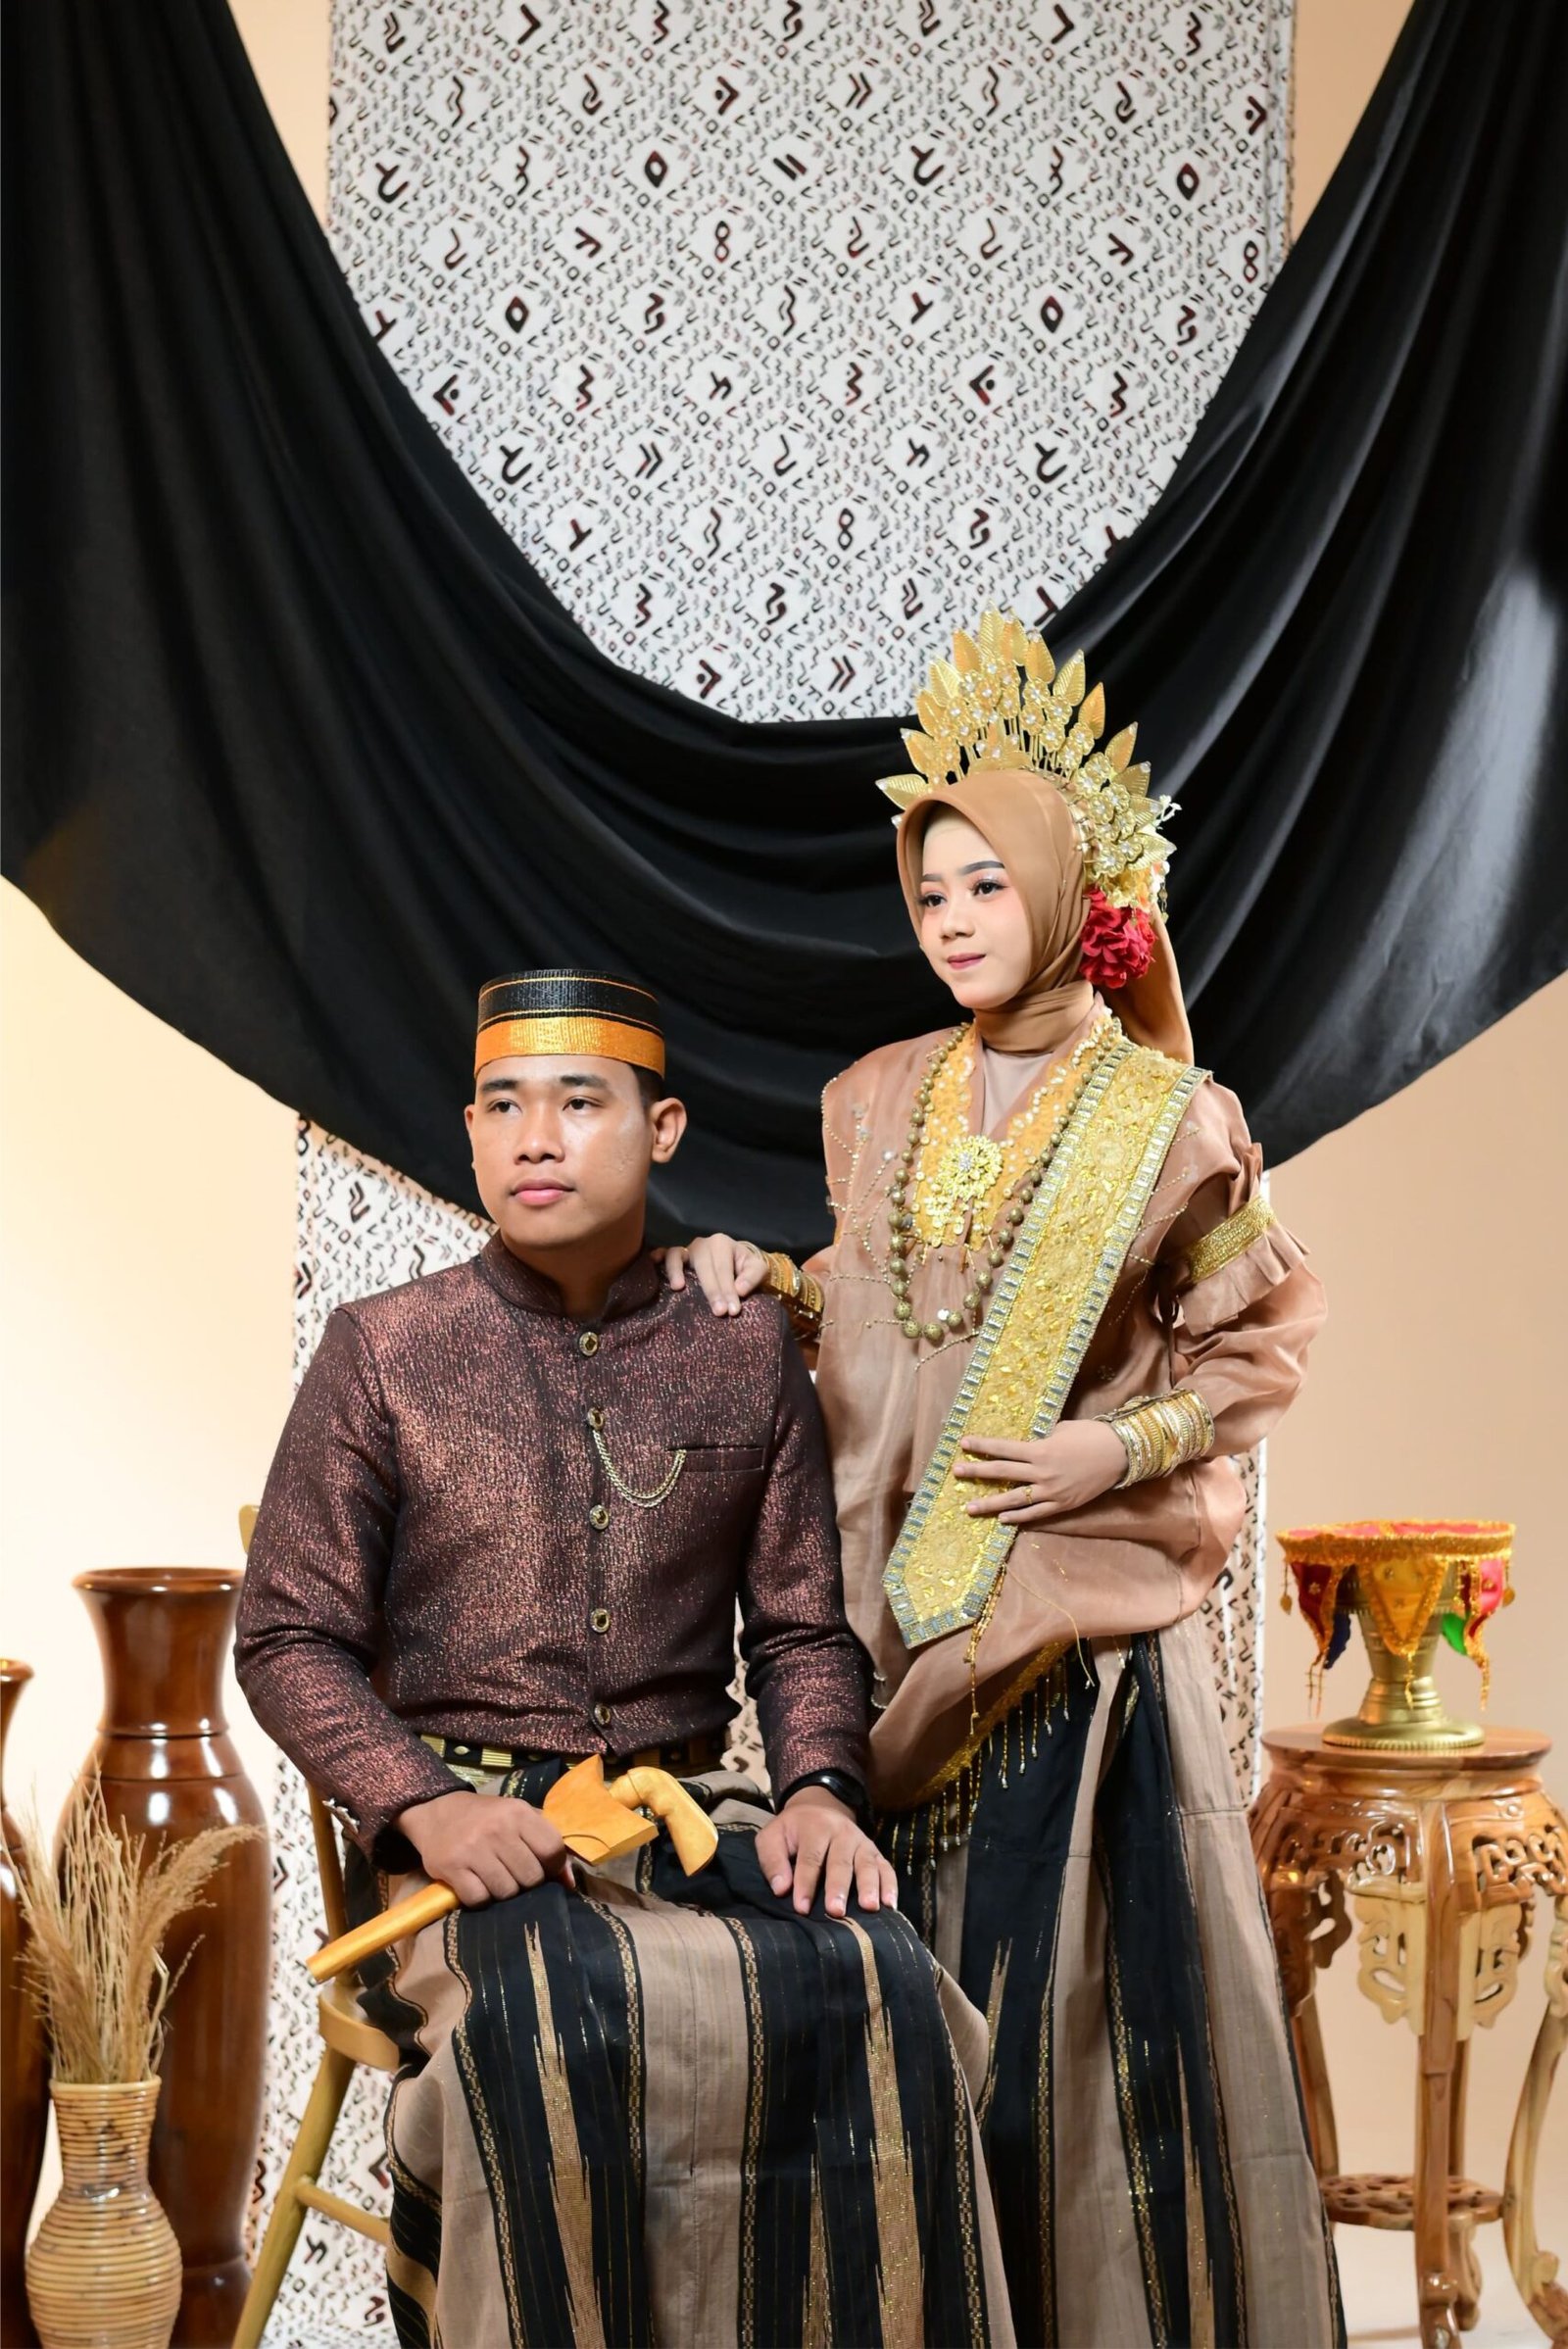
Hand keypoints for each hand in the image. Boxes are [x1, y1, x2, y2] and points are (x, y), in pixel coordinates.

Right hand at [396, 1789, 574, 1906]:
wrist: (437, 1812)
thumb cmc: (487, 1818)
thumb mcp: (519, 1817)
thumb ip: (546, 1841)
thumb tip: (569, 1882)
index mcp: (518, 1812)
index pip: (553, 1850)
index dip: (553, 1867)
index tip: (543, 1869)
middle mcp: (497, 1828)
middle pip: (531, 1877)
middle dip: (527, 1883)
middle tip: (514, 1874)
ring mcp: (473, 1848)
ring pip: (506, 1892)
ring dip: (503, 1892)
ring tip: (495, 1879)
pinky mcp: (451, 1867)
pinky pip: (479, 1899)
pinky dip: (481, 1898)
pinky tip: (476, 1884)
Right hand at [655, 1233, 770, 1316]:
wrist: (735, 1261)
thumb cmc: (744, 1268)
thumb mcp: (757, 1269)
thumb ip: (753, 1277)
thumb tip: (740, 1290)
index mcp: (722, 1244)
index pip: (724, 1269)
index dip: (728, 1290)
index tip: (732, 1311)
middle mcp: (703, 1243)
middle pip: (704, 1266)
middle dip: (711, 1290)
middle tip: (718, 1313)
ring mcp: (687, 1249)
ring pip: (678, 1255)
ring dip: (676, 1270)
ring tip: (678, 1289)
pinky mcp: (676, 1256)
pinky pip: (664, 1253)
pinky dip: (657, 1257)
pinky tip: (652, 1263)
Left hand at [754, 1786, 897, 1918]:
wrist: (819, 1809)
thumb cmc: (792, 1832)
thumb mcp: (772, 1837)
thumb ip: (772, 1861)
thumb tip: (781, 1889)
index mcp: (815, 1827)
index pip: (810, 1858)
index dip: (806, 1883)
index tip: (801, 1908)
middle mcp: (842, 1833)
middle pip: (840, 1861)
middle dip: (838, 1887)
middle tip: (835, 1911)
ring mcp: (862, 1842)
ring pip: (867, 1864)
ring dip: (869, 1886)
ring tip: (869, 1908)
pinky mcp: (875, 1853)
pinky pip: (886, 1868)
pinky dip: (890, 1886)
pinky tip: (890, 1905)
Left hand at [954, 1420, 1126, 1525]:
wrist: (1120, 1453)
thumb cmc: (1091, 1435)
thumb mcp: (1062, 1429)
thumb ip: (1043, 1439)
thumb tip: (1031, 1446)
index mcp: (1040, 1449)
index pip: (1004, 1448)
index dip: (983, 1446)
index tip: (963, 1444)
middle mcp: (1042, 1472)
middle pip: (1003, 1473)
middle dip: (977, 1472)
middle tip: (956, 1473)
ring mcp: (1052, 1491)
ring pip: (1014, 1499)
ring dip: (990, 1503)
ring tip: (969, 1508)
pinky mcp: (1063, 1504)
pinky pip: (1036, 1513)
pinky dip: (1018, 1517)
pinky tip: (1002, 1519)